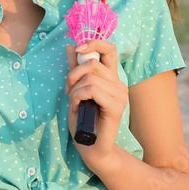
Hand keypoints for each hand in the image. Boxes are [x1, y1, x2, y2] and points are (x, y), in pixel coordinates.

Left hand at [65, 40, 128, 166]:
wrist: (90, 146)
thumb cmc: (83, 119)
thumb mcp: (75, 90)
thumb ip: (74, 69)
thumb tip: (71, 46)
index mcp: (111, 78)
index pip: (109, 49)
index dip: (93, 43)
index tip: (77, 50)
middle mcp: (119, 84)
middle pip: (93, 63)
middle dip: (73, 74)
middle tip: (69, 90)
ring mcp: (120, 95)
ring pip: (90, 78)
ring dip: (75, 90)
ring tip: (74, 102)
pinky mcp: (116, 107)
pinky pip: (92, 91)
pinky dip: (78, 97)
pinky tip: (78, 107)